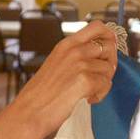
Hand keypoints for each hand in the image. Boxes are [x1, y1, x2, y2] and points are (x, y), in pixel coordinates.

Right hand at [4, 20, 117, 138]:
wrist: (29, 112)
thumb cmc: (41, 94)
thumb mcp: (57, 64)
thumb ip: (76, 56)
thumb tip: (101, 55)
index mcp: (66, 44)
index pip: (97, 26)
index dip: (109, 36)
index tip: (110, 48)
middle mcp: (74, 50)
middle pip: (109, 47)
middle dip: (110, 63)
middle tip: (100, 77)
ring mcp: (80, 64)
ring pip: (109, 68)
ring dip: (103, 83)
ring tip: (88, 93)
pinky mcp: (85, 80)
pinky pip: (106, 84)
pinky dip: (100, 94)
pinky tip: (87, 99)